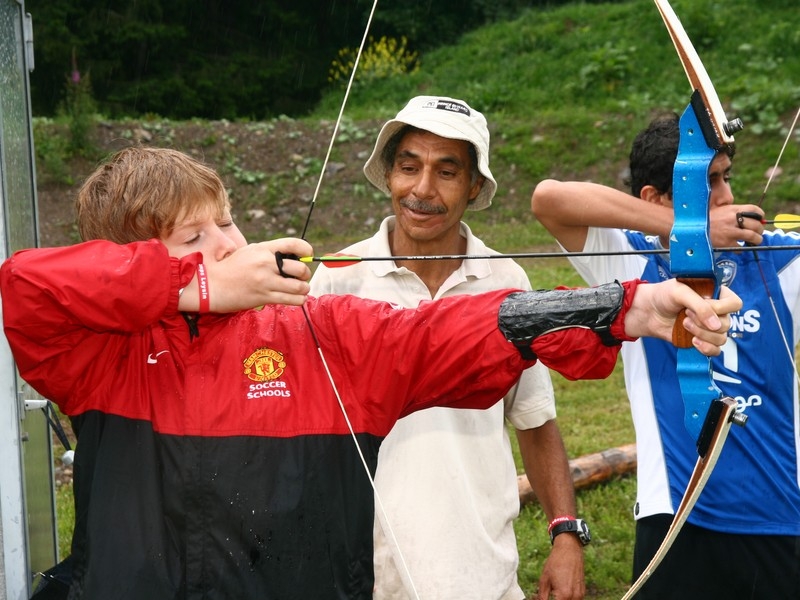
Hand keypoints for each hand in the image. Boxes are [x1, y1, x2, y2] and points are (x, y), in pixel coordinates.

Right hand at [201, 238, 312, 310]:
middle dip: (306, 274)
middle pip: (300, 268)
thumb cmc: (232, 268)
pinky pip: (292, 300)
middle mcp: (266, 264)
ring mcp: (265, 281)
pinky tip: (296, 298)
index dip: (306, 250)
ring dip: (304, 288)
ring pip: (299, 286)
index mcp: (263, 249)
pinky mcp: (264, 297)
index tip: (308, 255)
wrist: (212, 286)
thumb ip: (270, 252)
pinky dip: (299, 299)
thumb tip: (293, 257)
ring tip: (300, 289)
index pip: (293, 244)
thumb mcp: (250, 252)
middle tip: (302, 277)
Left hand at [536, 534, 584, 598]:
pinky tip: (560, 592)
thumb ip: (542, 596)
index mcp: (564, 595)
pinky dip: (567, 599)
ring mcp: (580, 595)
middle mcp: (575, 597)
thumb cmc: (556, 562)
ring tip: (553, 593)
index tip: (540, 599)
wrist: (569, 549)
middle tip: (547, 595)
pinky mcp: (582, 592)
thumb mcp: (544, 580)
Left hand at [624, 280, 740, 354]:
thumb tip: (716, 326)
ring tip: (684, 324)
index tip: (703, 305)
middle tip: (686, 314)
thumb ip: (700, 306)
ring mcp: (709, 327)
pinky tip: (693, 341)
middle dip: (704, 322)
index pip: (734, 304)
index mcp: (715, 294)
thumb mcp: (680, 292)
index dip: (721, 308)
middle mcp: (716, 311)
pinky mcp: (702, 340)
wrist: (648, 311)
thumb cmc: (663, 296)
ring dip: (702, 334)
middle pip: (727, 324)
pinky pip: (715, 350)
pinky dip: (706, 348)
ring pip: (721, 338)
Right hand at [709, 204, 763, 246]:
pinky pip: (741, 247)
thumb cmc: (706, 220)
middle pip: (756, 224)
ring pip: (753, 236)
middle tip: (758, 233)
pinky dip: (741, 249)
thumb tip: (748, 219)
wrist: (693, 228)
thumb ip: (733, 213)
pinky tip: (737, 248)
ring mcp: (730, 232)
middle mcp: (733, 220)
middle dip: (760, 230)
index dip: (760, 215)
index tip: (760, 220)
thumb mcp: (720, 211)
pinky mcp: (727, 243)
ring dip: (757, 240)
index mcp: (732, 210)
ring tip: (755, 241)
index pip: (754, 210)